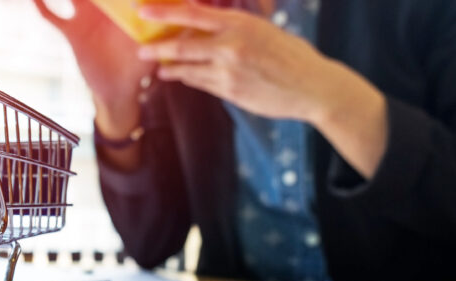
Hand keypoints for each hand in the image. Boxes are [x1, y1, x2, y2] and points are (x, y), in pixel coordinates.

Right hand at [34, 0, 155, 137]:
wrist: (117, 93)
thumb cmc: (138, 72)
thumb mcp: (148, 54)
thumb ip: (156, 39)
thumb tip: (173, 25)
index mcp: (125, 13)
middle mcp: (105, 13)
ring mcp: (86, 21)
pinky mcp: (72, 33)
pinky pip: (54, 18)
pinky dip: (43, 7)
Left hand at [137, 2, 387, 176]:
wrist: (313, 87)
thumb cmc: (291, 55)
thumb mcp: (265, 31)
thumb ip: (235, 29)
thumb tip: (207, 28)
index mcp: (240, 24)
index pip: (192, 15)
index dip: (164, 13)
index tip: (143, 12)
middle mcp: (231, 47)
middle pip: (182, 46)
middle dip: (158, 49)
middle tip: (142, 51)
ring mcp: (229, 72)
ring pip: (189, 69)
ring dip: (171, 68)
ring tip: (160, 68)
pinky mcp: (230, 93)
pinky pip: (202, 84)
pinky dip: (189, 79)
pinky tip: (181, 77)